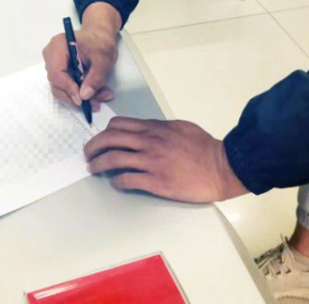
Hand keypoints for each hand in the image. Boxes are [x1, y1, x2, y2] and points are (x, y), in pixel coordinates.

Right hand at [43, 3, 120, 110]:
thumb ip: (96, 77)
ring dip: (81, 96)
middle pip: (57, 84)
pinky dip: (80, 92)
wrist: (98, 35)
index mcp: (58, 46)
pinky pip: (66, 87)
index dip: (68, 88)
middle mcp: (51, 56)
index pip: (56, 72)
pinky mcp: (59, 72)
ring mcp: (53, 64)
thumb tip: (85, 95)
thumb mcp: (104, 58)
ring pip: (62, 88)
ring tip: (101, 97)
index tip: (82, 99)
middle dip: (76, 96)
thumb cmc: (100, 42)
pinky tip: (95, 94)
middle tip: (96, 104)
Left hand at [84, 117, 248, 202]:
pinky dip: (116, 181)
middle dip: (93, 147)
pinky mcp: (155, 182)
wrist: (221, 167)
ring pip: (113, 159)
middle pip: (109, 139)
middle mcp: (148, 142)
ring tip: (93, 169)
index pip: (118, 125)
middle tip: (88, 155)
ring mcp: (150, 162)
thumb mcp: (179, 127)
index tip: (100, 139)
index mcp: (154, 128)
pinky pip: (127, 179)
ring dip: (98, 165)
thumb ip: (159, 128)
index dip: (104, 132)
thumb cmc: (203, 146)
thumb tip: (144, 131)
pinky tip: (115, 183)